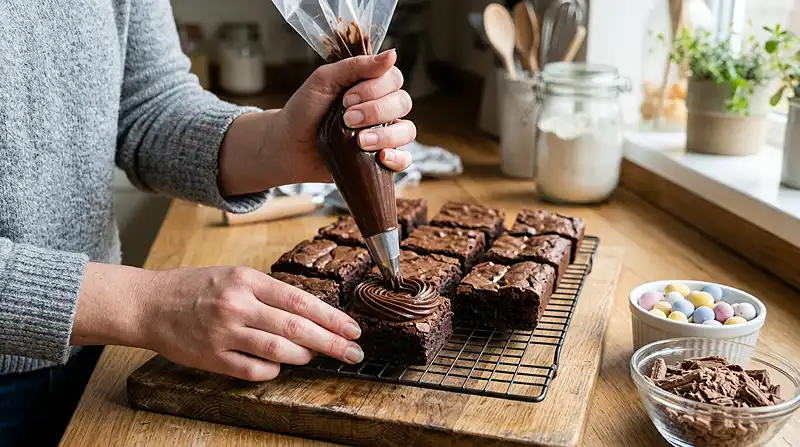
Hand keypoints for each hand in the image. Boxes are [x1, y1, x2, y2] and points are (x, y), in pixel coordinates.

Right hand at [137, 266, 362, 380]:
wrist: (148, 304)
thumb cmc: (195, 288)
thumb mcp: (234, 276)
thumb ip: (269, 293)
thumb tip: (310, 313)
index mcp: (247, 280)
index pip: (301, 300)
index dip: (332, 318)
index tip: (353, 329)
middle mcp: (238, 305)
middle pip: (296, 328)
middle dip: (332, 342)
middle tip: (354, 352)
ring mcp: (224, 333)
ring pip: (278, 351)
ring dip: (305, 357)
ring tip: (317, 357)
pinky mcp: (212, 357)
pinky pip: (253, 371)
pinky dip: (273, 371)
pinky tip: (280, 367)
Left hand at [219, 49, 415, 194]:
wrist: (288, 145)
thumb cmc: (304, 110)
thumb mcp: (324, 80)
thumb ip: (356, 66)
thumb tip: (392, 54)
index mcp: (371, 85)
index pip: (393, 79)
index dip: (374, 89)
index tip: (346, 99)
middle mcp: (382, 108)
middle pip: (403, 103)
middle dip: (375, 111)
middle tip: (347, 119)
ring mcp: (383, 134)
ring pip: (407, 131)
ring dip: (386, 135)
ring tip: (360, 142)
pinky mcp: (380, 160)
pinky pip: (405, 160)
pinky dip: (398, 159)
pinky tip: (382, 158)